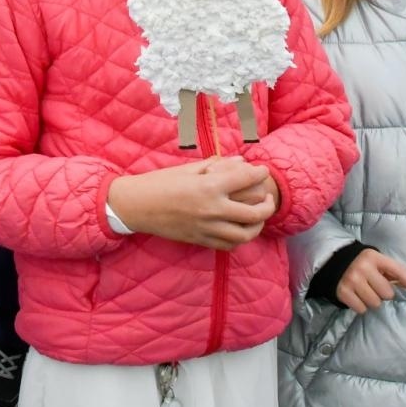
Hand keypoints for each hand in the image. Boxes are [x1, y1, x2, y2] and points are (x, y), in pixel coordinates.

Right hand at [107, 156, 276, 250]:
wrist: (137, 206)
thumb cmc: (160, 182)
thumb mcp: (188, 169)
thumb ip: (218, 166)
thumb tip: (242, 161)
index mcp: (209, 186)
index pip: (246, 179)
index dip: (259, 173)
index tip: (262, 170)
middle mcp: (212, 209)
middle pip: (255, 213)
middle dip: (268, 205)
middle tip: (268, 198)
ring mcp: (207, 228)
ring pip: (246, 234)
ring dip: (258, 226)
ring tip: (258, 217)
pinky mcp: (201, 240)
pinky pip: (229, 245)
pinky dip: (240, 239)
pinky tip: (240, 230)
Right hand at [335, 249, 405, 313]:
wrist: (333, 262)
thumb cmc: (363, 264)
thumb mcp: (377, 262)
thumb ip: (393, 273)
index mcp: (375, 257)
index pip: (399, 272)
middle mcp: (364, 267)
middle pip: (387, 293)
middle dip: (383, 293)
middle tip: (374, 286)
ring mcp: (352, 280)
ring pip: (375, 303)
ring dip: (372, 300)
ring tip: (365, 291)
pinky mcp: (343, 292)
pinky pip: (362, 309)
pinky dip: (361, 306)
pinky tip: (356, 296)